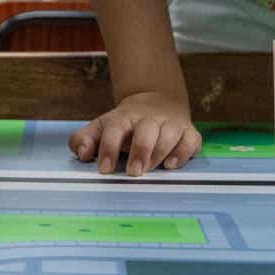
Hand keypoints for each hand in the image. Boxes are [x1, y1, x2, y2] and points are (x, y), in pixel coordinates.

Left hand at [70, 90, 201, 175]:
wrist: (157, 101)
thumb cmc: (125, 124)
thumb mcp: (101, 128)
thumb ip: (84, 140)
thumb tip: (83, 154)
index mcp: (124, 118)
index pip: (115, 130)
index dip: (109, 149)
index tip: (104, 170)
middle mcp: (149, 119)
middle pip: (146, 130)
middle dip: (140, 151)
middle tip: (133, 172)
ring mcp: (171, 124)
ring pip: (169, 134)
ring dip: (160, 153)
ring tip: (150, 170)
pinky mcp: (189, 132)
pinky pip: (191, 140)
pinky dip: (183, 153)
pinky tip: (172, 165)